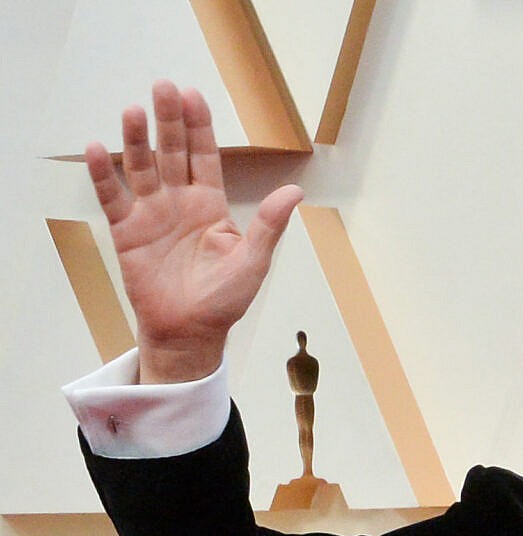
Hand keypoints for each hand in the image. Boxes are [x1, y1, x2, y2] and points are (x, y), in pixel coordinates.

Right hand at [84, 82, 301, 384]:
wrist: (190, 332)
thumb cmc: (224, 299)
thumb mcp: (254, 261)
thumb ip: (269, 225)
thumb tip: (295, 191)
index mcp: (210, 204)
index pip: (204, 157)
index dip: (199, 128)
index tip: (194, 97)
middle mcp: (178, 202)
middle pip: (172, 152)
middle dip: (168, 121)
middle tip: (163, 86)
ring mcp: (151, 214)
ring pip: (141, 168)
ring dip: (136, 140)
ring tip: (134, 111)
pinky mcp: (126, 231)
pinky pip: (112, 197)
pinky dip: (104, 175)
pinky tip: (97, 149)